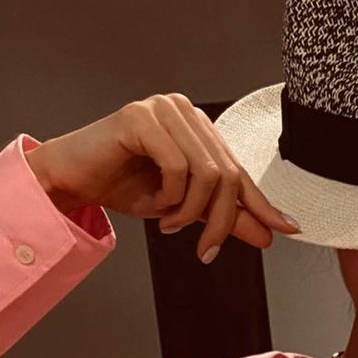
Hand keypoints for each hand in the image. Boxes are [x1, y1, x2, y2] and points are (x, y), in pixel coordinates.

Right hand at [24, 93, 299, 262]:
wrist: (74, 179)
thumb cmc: (123, 185)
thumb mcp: (183, 208)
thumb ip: (224, 215)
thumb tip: (267, 233)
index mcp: (200, 128)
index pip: (239, 170)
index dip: (261, 204)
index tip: (284, 230)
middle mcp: (186, 112)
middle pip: (227, 174)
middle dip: (221, 221)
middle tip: (205, 248)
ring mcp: (164, 109)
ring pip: (206, 173)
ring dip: (189, 211)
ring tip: (169, 222)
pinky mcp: (140, 116)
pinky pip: (177, 166)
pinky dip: (170, 195)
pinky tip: (156, 204)